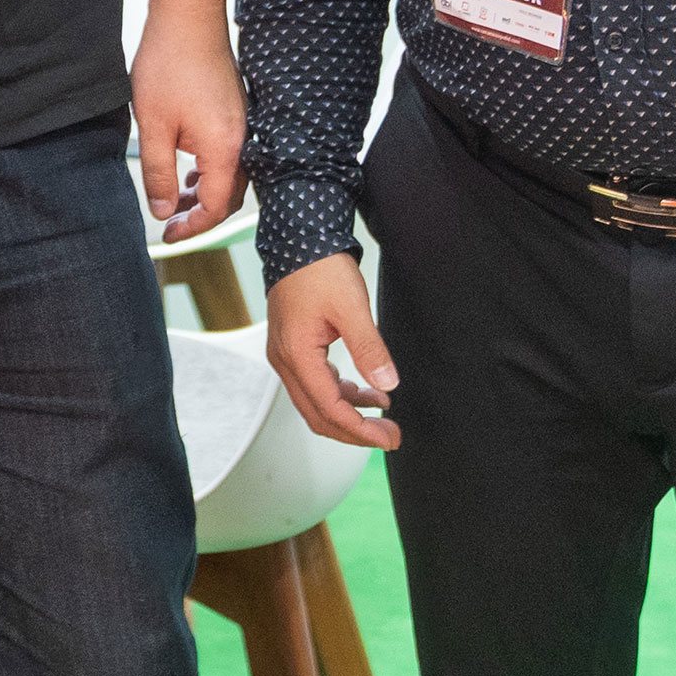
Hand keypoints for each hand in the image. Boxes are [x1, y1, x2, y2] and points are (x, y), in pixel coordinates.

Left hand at [130, 1, 246, 240]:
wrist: (188, 16)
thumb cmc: (168, 66)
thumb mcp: (153, 126)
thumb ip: (158, 173)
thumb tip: (163, 211)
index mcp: (224, 149)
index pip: (215, 207)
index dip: (192, 228)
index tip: (168, 236)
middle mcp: (242, 139)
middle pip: (228, 195)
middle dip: (199, 213)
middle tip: (169, 222)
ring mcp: (243, 122)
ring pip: (229, 173)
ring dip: (204, 190)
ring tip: (175, 196)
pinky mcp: (237, 109)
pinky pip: (229, 152)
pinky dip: (210, 168)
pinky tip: (188, 165)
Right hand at [266, 253, 400, 449]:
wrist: (299, 239)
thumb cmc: (320, 268)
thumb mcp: (352, 307)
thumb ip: (369, 348)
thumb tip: (387, 384)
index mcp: (297, 355)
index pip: (330, 409)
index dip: (361, 430)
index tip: (390, 436)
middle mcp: (284, 360)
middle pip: (318, 415)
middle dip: (356, 431)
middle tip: (391, 434)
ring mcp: (285, 355)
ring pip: (315, 404)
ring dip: (349, 414)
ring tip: (383, 414)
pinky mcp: (292, 348)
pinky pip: (314, 386)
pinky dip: (340, 395)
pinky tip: (365, 391)